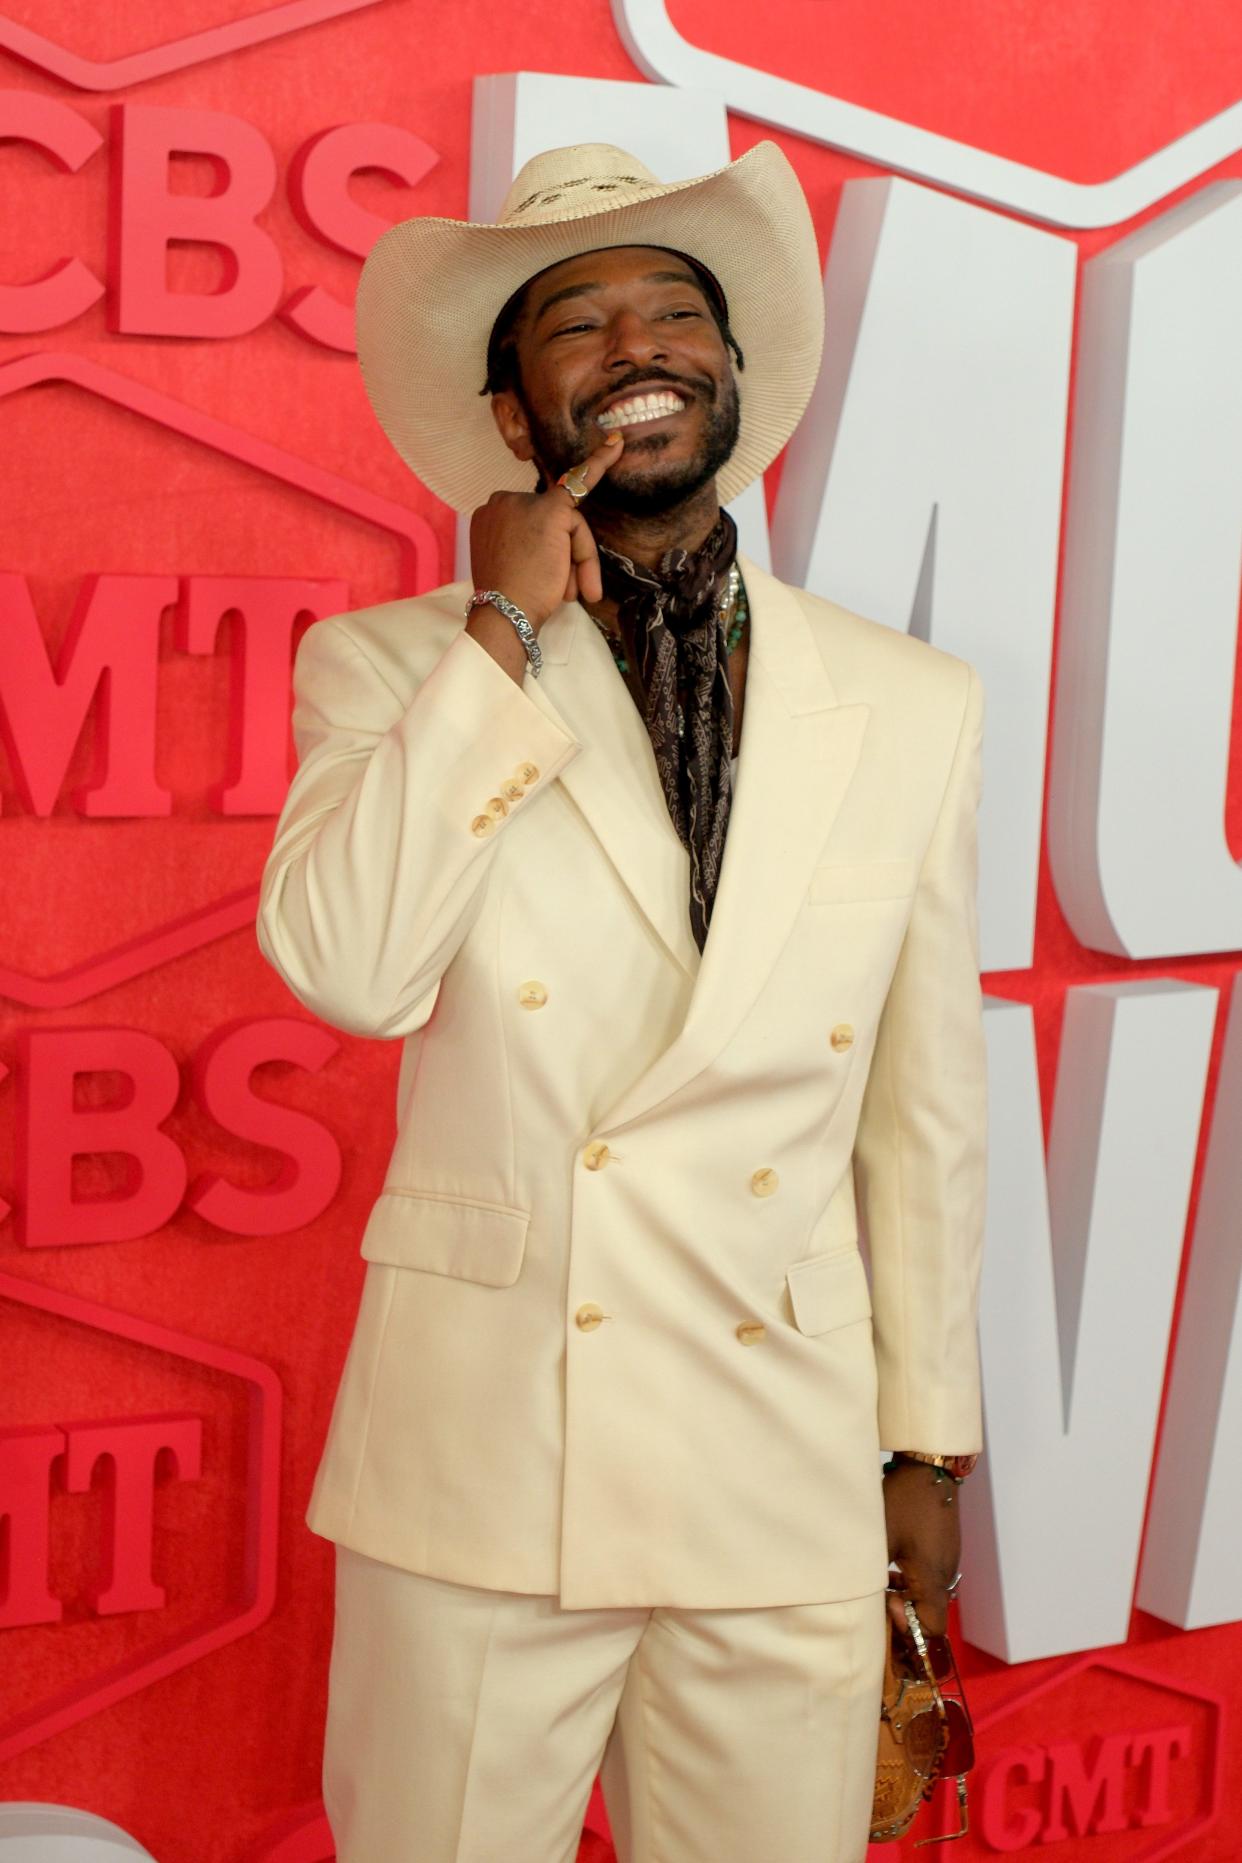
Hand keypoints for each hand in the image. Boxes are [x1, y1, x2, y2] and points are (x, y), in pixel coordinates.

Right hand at [468, 433, 625, 626]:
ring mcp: (525, 503)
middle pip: (553, 524)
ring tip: (571, 594)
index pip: (531, 521)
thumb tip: (558, 549)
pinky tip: (616, 445)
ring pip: (568, 527)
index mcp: (490, 517)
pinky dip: (600, 463)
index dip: (545, 537)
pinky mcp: (551, 511)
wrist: (503, 614)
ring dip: (577, 564)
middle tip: (569, 594)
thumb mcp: (514, 567)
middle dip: (566, 560)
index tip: (544, 539)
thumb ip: (530, 548)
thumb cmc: (510, 601)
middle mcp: (502, 502)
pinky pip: (582, 484)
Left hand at [883, 1458, 961, 1637]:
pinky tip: (893, 1564)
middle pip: (930, 1613)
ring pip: (929, 1593)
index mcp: (932, 1578)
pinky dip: (913, 1579)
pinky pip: (931, 1575)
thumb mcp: (881, 1539)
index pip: (933, 1627)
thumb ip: (874, 1575)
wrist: (928, 1467)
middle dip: (904, 1612)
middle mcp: (945, 1574)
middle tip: (880, 1596)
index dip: (910, 1628)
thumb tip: (863, 1599)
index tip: (887, 1605)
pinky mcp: (945, 1547)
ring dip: (906, 1594)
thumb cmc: (903, 1503)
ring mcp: (947, 1559)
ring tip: (882, 1581)